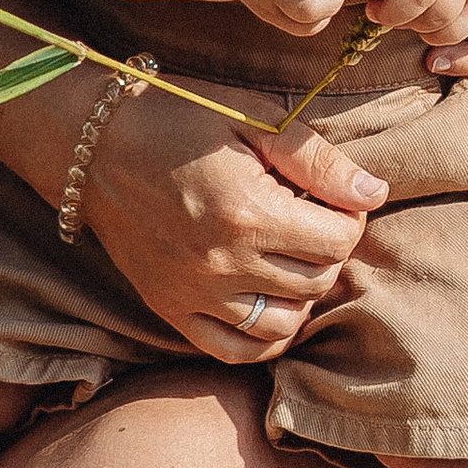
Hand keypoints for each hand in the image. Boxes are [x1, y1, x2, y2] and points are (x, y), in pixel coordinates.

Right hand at [78, 83, 388, 361]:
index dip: (349, 217)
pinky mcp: (170, 309)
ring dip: (302, 295)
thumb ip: (316, 160)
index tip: (333, 199)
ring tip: (291, 259)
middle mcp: (223, 263)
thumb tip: (374, 194)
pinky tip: (268, 301)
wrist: (93, 144)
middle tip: (312, 222)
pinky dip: (263, 336)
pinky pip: (235, 348)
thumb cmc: (177, 120)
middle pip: (317, 282)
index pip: (338, 240)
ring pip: (283, 323)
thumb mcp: (251, 119)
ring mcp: (194, 293)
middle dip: (329, 252)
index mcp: (248, 211)